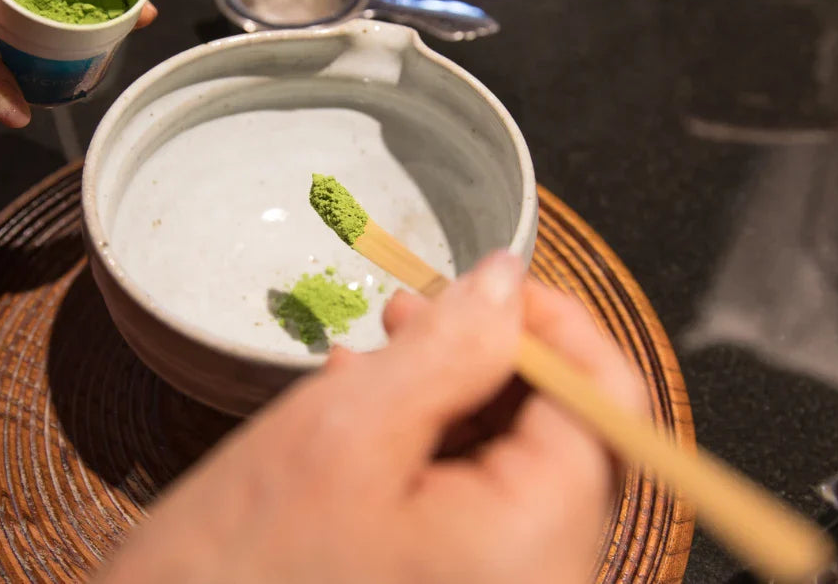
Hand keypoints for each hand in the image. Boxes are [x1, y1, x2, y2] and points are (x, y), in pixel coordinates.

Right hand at [97, 252, 646, 583]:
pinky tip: (368, 424)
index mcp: (531, 554)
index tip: (494, 283)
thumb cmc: (231, 576)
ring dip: (456, 404)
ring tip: (372, 364)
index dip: (556, 326)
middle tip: (411, 314)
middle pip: (565, 442)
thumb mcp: (340, 432)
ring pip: (516, 473)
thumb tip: (507, 284)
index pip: (606, 411)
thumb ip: (448, 349)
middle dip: (494, 363)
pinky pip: (478, 516)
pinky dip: (434, 457)